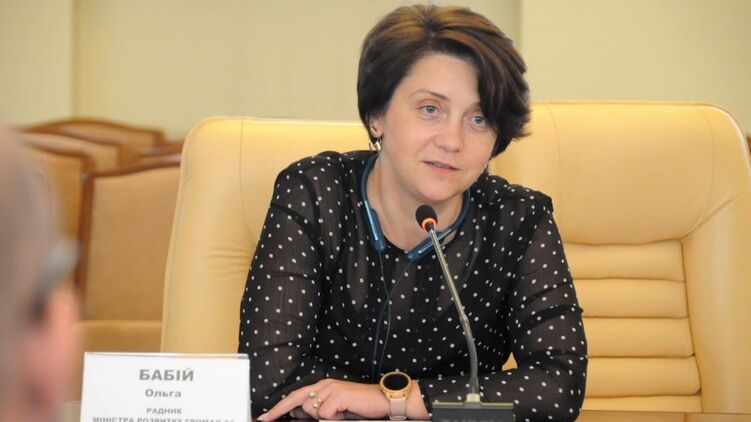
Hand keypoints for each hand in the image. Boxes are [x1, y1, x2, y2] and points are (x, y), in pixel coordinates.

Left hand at [257, 378, 388, 419]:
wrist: (383, 400)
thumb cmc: (361, 406)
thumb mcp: (335, 409)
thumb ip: (318, 409)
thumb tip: (298, 413)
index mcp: (323, 386)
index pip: (296, 396)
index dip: (279, 407)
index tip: (264, 417)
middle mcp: (325, 384)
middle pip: (297, 399)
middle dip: (280, 410)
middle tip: (266, 419)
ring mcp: (331, 389)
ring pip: (311, 410)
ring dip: (323, 418)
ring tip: (340, 415)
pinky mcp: (338, 395)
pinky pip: (324, 414)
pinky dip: (333, 419)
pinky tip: (344, 414)